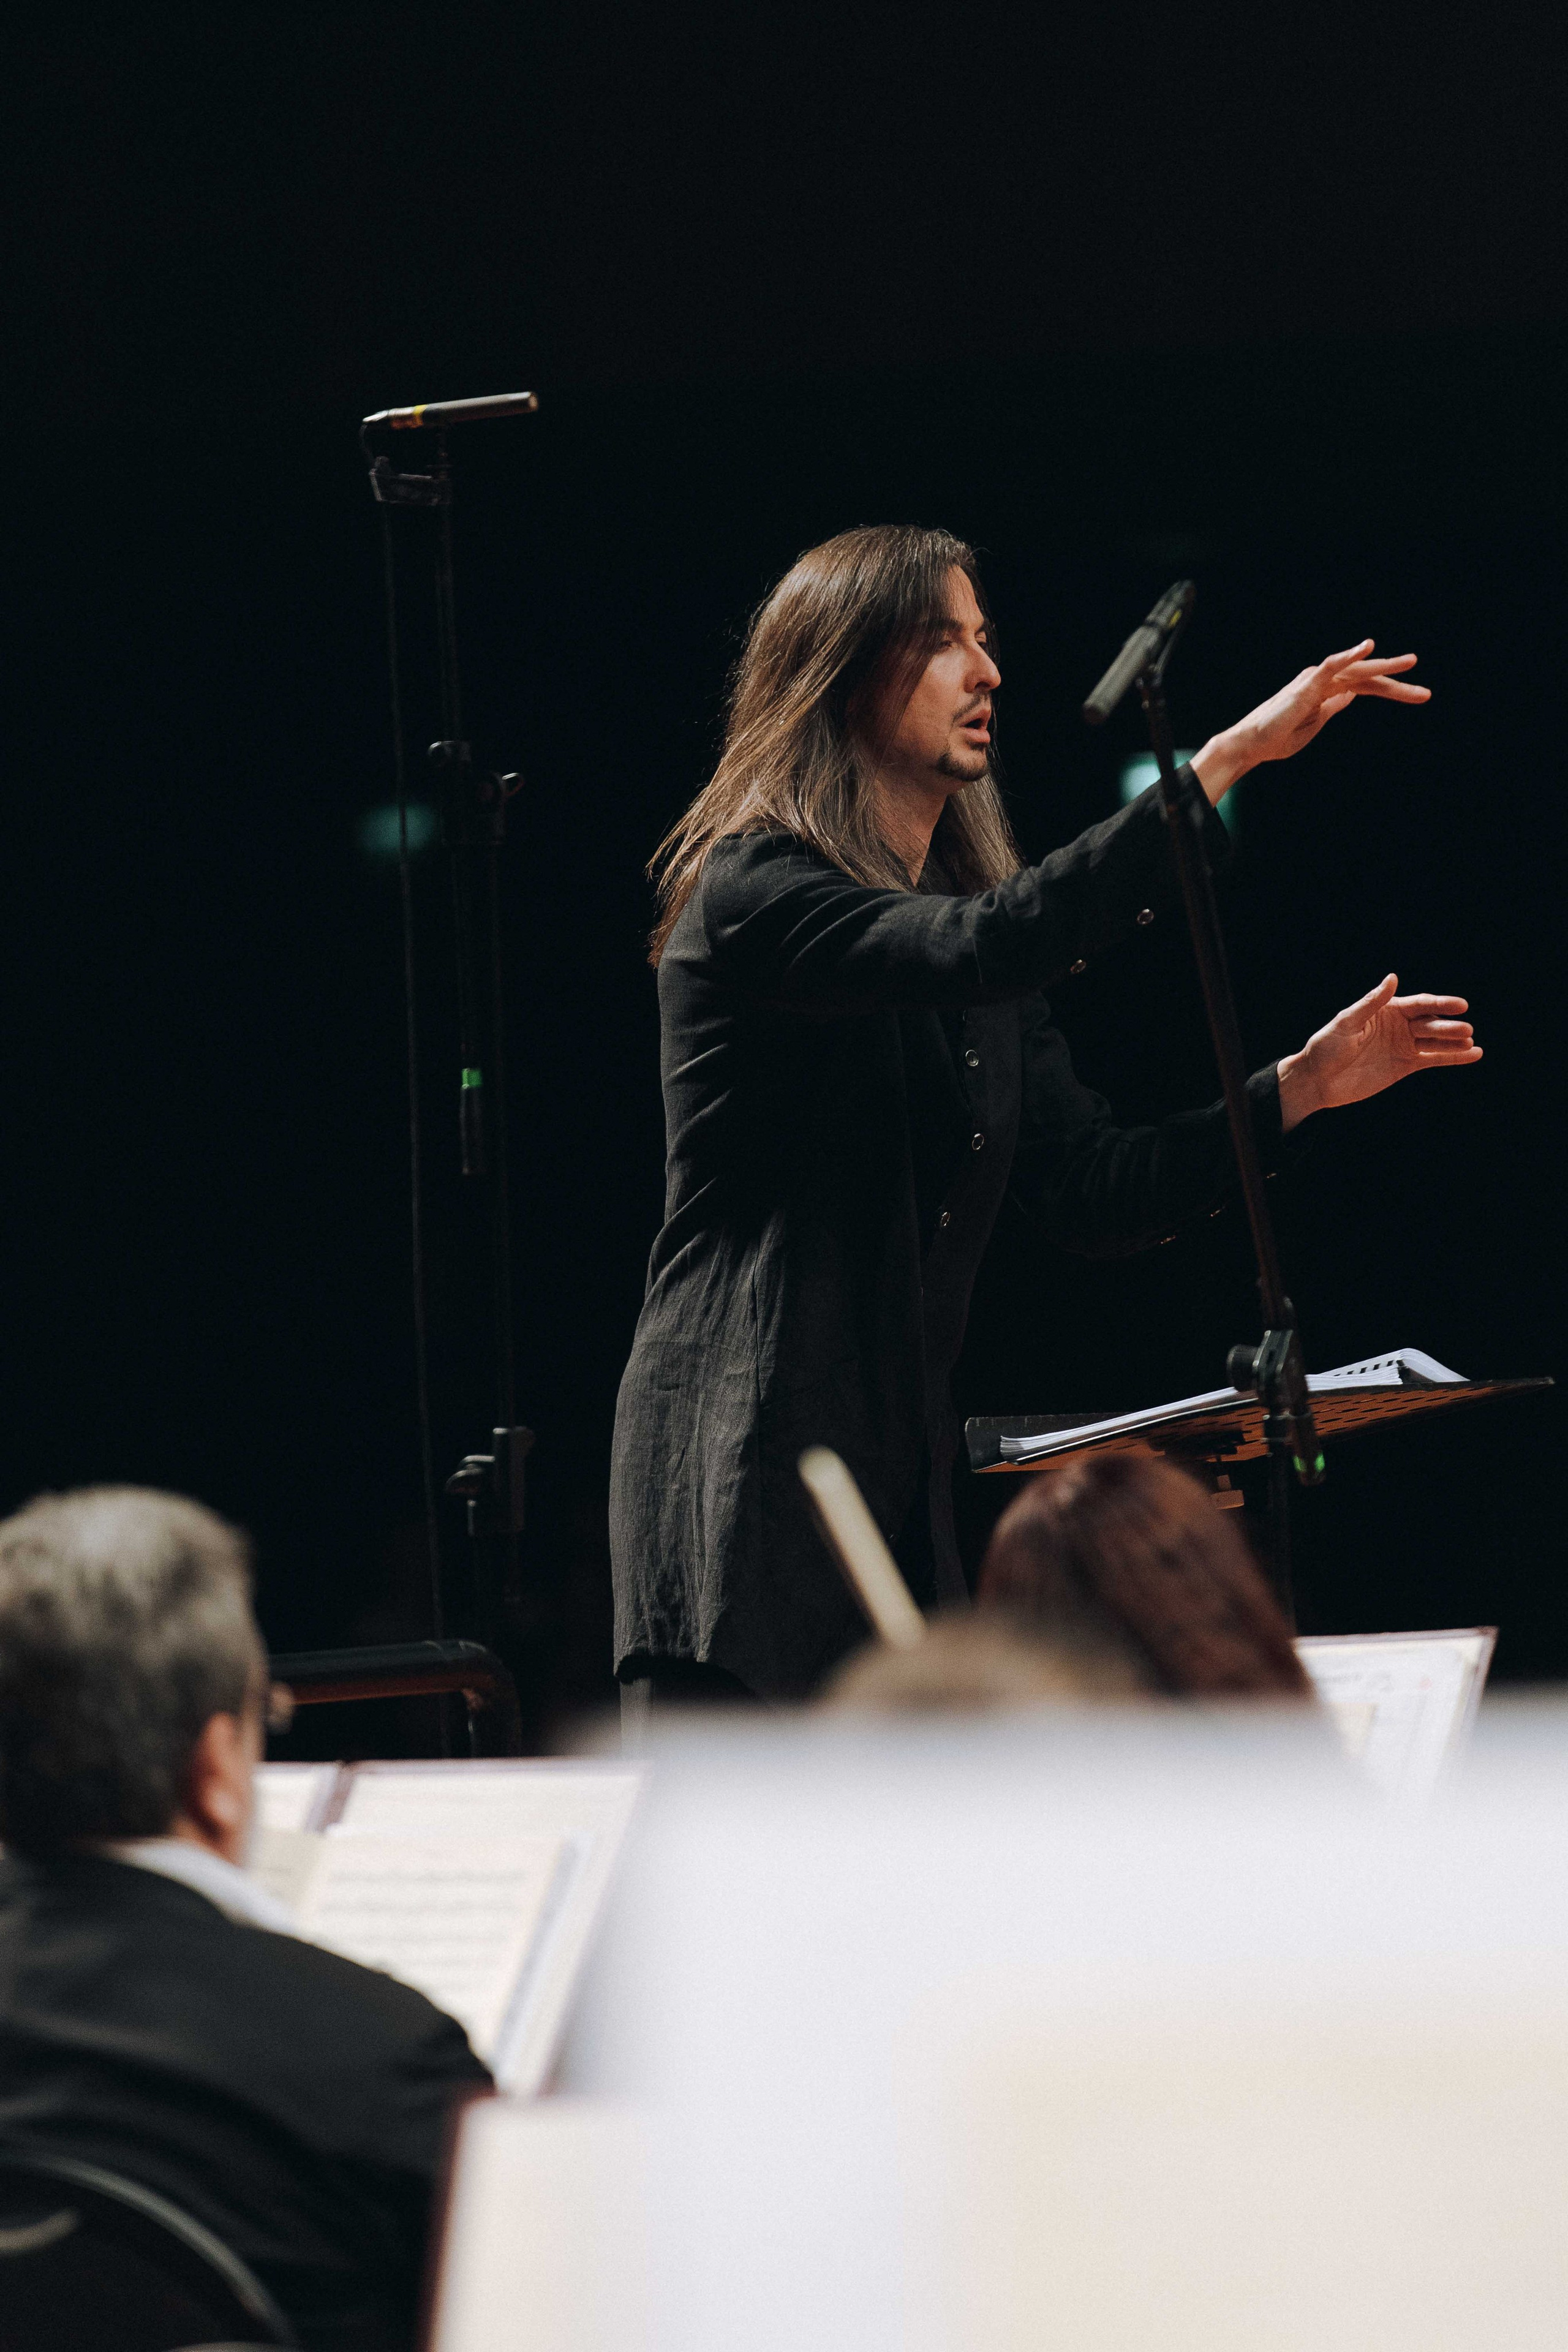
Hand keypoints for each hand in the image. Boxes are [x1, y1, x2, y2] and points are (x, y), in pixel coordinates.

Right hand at [1191, 640, 1429, 804]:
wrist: (1252, 746)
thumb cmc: (1278, 738)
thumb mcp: (1315, 724)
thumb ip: (1333, 707)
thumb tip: (1351, 695)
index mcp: (1328, 692)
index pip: (1367, 687)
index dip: (1394, 691)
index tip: (1419, 697)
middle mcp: (1324, 681)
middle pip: (1367, 678)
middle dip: (1397, 684)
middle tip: (1425, 694)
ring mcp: (1316, 681)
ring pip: (1356, 670)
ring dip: (1384, 667)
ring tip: (1410, 663)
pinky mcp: (1306, 685)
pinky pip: (1330, 665)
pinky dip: (1348, 655)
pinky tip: (1367, 647)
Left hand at [1277, 975, 1481, 1130]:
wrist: (1318, 1080)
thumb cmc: (1326, 1047)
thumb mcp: (1346, 1022)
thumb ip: (1372, 1002)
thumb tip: (1393, 978)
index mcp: (1386, 1010)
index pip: (1419, 1004)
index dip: (1440, 1004)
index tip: (1461, 1006)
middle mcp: (1399, 1025)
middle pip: (1430, 1022)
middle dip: (1448, 1025)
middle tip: (1466, 1029)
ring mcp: (1404, 1045)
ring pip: (1435, 1040)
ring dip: (1454, 1041)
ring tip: (1471, 1042)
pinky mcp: (1405, 1065)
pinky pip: (1434, 1058)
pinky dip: (1453, 1057)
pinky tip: (1472, 1054)